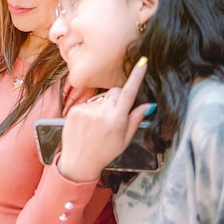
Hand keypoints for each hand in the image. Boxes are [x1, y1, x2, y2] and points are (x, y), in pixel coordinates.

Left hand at [57, 57, 152, 181]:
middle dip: (118, 98)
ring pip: (102, 98)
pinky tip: (88, 124)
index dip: (136, 77)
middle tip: (115, 115)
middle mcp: (101, 113)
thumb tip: (148, 104)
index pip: (129, 93)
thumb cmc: (105, 152)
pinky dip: (91, 110)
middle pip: (115, 92)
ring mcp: (86, 111)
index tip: (142, 62)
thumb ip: (135, 120)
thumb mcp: (125, 140)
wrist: (78, 161)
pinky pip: (89, 103)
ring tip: (98, 124)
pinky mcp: (75, 110)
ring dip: (103, 106)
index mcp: (116, 121)